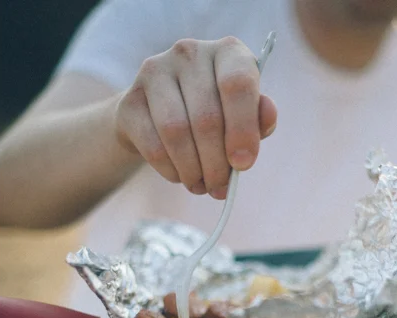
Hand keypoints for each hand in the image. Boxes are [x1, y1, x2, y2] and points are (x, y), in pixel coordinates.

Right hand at [114, 37, 277, 199]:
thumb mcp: (240, 113)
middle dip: (216, 162)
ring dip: (192, 169)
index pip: (237, 84)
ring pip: (176, 132)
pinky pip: (153, 146)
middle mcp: (189, 53)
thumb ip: (258, 118)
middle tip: (220, 188)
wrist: (156, 113)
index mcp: (227, 50)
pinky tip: (180, 176)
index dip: (242, 128)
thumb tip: (267, 122)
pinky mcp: (129, 101)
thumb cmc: (210, 112)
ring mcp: (154, 73)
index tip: (244, 164)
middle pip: (206, 117)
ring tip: (201, 186)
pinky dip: (170, 170)